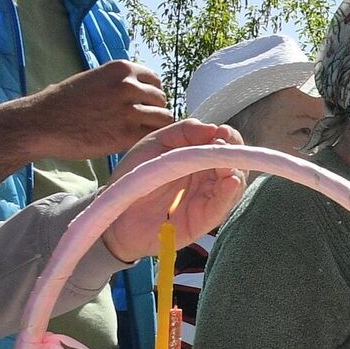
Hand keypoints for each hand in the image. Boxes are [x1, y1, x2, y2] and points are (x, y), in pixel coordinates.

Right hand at [30, 61, 173, 160]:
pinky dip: (146, 141)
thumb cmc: (62, 103)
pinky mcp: (126, 134)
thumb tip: (141, 90)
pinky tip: (131, 143)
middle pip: (161, 100)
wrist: (40, 124)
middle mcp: (129, 86)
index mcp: (121, 68)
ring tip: (135, 133)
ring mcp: (129, 110)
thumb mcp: (94, 79)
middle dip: (152, 111)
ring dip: (153, 127)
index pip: (155, 81)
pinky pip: (153, 136)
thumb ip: (119, 82)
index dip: (150, 95)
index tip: (140, 105)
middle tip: (137, 123)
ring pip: (163, 119)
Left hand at [102, 121, 246, 262]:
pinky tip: (230, 180)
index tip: (223, 132)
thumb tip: (213, 127)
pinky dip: (228, 194)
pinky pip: (220, 207)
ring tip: (227, 162)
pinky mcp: (202, 221)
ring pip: (234, 185)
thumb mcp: (155, 144)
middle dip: (235, 152)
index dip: (230, 139)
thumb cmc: (133, 177)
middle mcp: (208, 180)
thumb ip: (183, 132)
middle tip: (225, 143)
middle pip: (236, 165)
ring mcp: (207, 201)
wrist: (113, 210)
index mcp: (199, 160)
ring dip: (236, 171)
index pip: (225, 147)